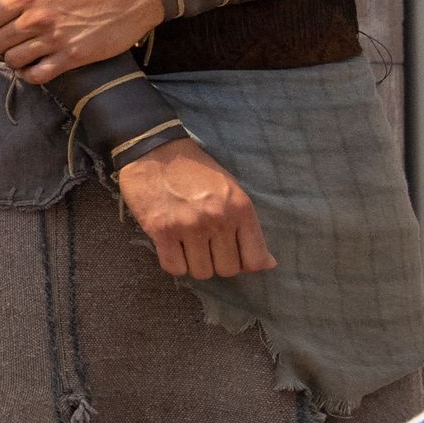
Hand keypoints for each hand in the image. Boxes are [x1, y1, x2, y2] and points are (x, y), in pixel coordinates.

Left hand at [0, 0, 163, 78]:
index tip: (1, 24)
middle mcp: (38, 18)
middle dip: (1, 42)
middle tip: (13, 38)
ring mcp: (55, 39)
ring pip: (14, 60)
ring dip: (15, 58)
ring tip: (24, 51)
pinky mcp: (73, 57)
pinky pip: (37, 75)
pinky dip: (31, 74)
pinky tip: (36, 65)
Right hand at [117, 143, 276, 281]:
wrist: (154, 150)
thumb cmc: (196, 172)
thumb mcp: (232, 191)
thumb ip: (248, 228)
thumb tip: (269, 264)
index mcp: (240, 208)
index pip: (254, 260)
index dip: (243, 263)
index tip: (231, 253)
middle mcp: (218, 219)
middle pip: (227, 269)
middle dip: (216, 262)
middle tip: (204, 245)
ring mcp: (189, 226)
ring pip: (201, 272)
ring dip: (194, 263)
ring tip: (187, 244)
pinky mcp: (161, 230)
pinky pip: (174, 268)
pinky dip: (174, 263)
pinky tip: (171, 247)